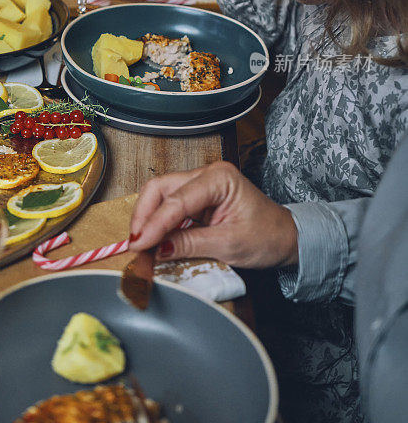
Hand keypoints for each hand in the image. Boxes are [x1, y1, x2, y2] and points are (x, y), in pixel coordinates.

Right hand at [129, 162, 297, 268]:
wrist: (287, 238)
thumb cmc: (268, 237)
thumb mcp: (229, 246)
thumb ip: (190, 244)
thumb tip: (157, 249)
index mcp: (219, 178)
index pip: (176, 200)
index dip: (154, 224)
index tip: (139, 245)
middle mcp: (207, 174)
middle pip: (161, 189)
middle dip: (144, 216)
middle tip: (135, 244)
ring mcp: (201, 183)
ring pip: (161, 195)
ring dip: (148, 219)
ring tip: (142, 244)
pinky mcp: (197, 197)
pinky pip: (169, 205)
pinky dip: (158, 222)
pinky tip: (153, 239)